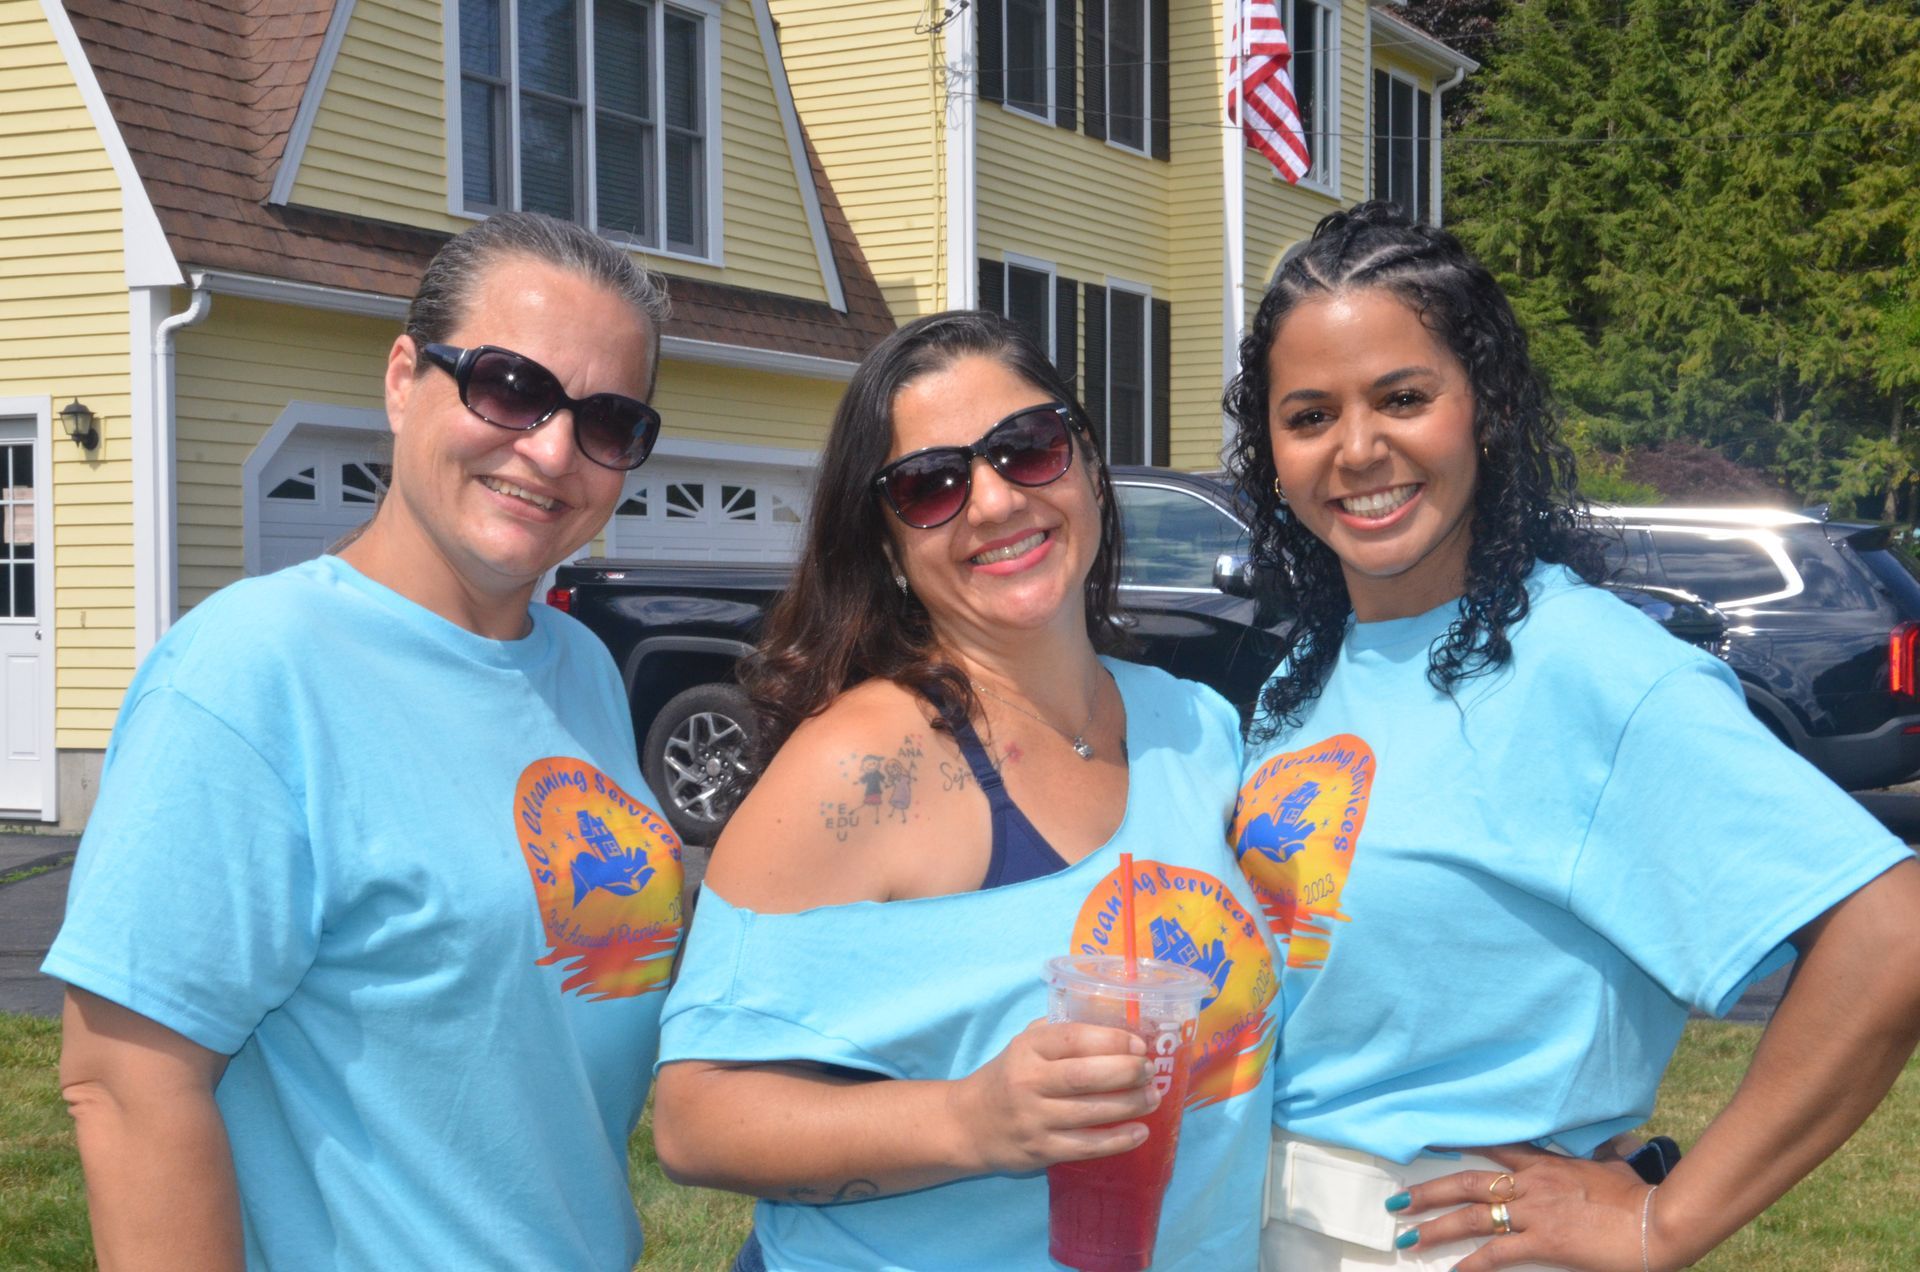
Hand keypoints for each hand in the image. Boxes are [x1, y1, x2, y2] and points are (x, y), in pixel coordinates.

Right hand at [948, 1018, 1156, 1175]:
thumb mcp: (1024, 1044)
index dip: (1111, 1040)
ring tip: (1153, 1098)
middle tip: (1150, 1071)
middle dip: (1126, 1072)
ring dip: (1129, 1105)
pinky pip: (1086, 1147)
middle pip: (1085, 1076)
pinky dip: (1117, 1140)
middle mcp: (1028, 1082)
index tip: (1139, 1044)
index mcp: (1027, 1048)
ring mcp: (1034, 1119)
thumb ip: (1061, 1033)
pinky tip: (1140, 1133)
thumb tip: (1116, 1027)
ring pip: (1090, 1112)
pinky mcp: (1040, 1150)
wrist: (969, 1123)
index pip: (1073, 1038)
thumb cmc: (1008, 1076)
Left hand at [1397, 1144, 1671, 1270]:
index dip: (1455, 1144)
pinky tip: (1453, 1271)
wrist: (1657, 1220)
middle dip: (1428, 1191)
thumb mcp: (1612, 1165)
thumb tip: (1612, 1145)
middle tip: (1398, 1201)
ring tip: (1407, 1236)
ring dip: (1435, 1226)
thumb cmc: (1639, 1196)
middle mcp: (1530, 1181)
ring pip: (1471, 1215)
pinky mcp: (1543, 1241)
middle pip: (1466, 1181)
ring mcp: (1534, 1211)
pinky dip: (1471, 1264)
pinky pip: (1496, 1253)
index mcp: (1544, 1162)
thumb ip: (1600, 1154)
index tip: (1426, 1143)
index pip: (1490, 1146)